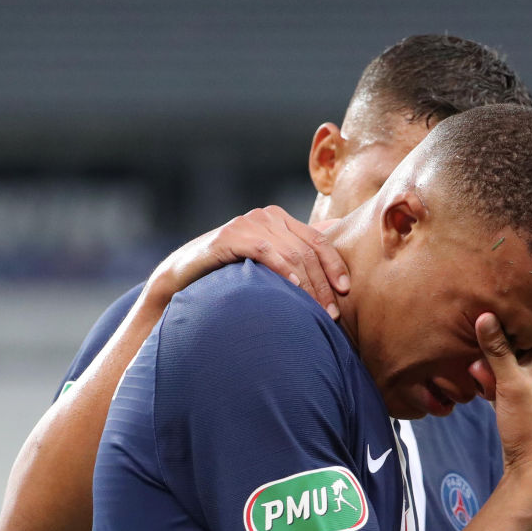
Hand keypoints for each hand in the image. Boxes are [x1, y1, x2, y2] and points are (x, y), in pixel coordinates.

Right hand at [146, 206, 349, 318]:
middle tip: (331, 314)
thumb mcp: (269, 261)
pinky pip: (264, 250)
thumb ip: (297, 250)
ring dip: (308, 285)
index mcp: (281, 220)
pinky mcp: (231, 235)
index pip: (318, 241)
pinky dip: (281, 268)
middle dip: (323, 284)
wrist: (185, 274)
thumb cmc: (231, 271)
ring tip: (316, 310)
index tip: (346, 291)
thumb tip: (334, 236)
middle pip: (307, 251)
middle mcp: (268, 216)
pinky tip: (292, 286)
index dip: (335, 265)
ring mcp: (249, 223)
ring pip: (291, 253)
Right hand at [474, 312, 531, 512]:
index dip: (519, 312)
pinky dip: (485, 380)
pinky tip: (475, 383)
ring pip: (501, 364)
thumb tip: (485, 315)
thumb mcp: (512, 383)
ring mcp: (523, 387)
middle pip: (512, 343)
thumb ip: (498, 351)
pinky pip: (494, 382)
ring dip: (486, 363)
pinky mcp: (511, 403)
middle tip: (476, 343)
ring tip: (475, 370)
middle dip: (492, 341)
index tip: (499, 299)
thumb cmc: (531, 424)